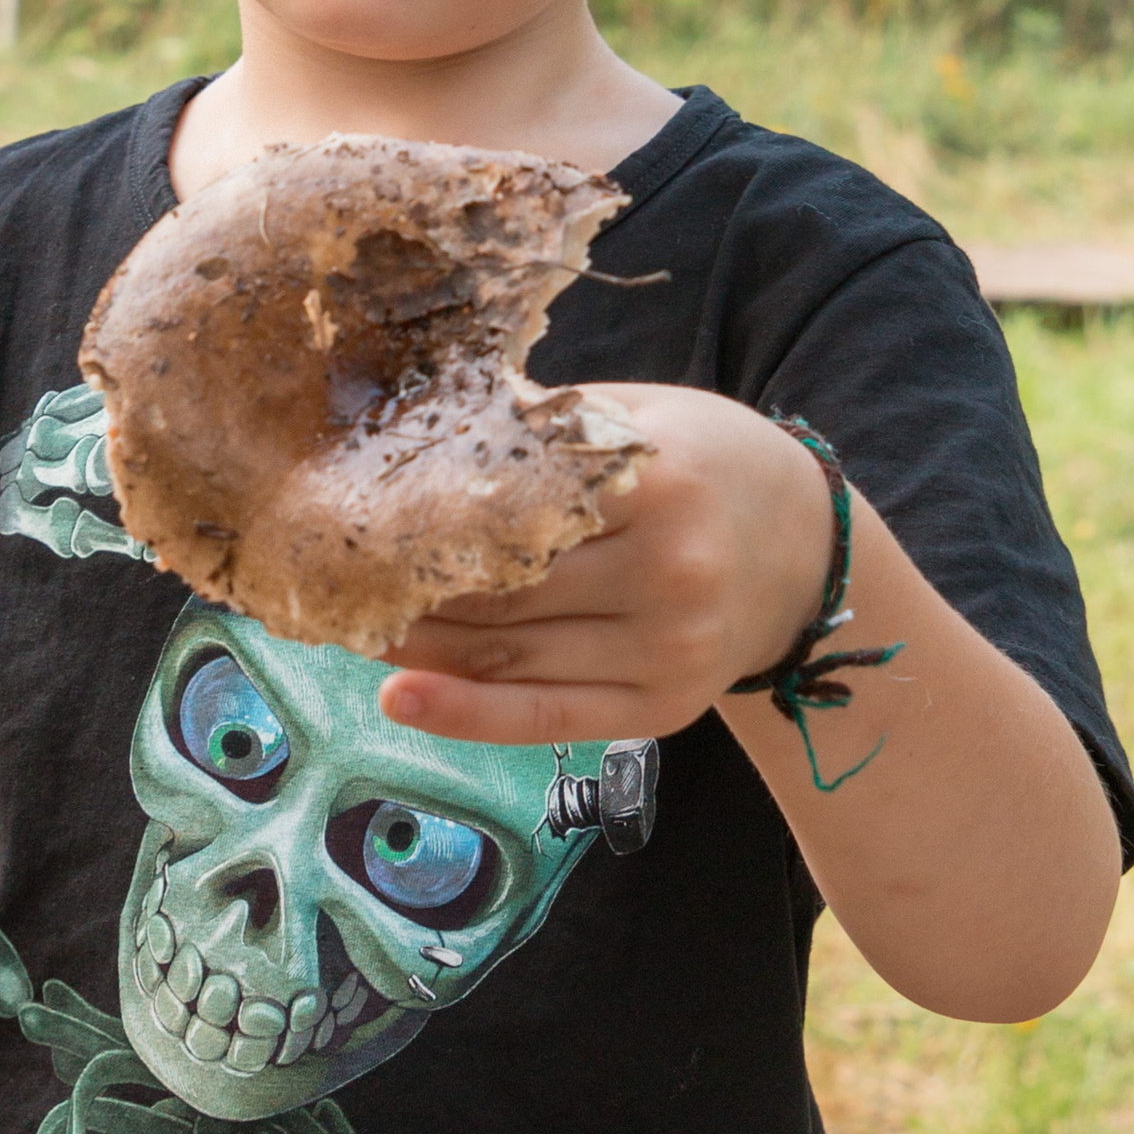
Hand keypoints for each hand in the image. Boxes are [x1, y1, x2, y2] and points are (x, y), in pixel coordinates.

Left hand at [379, 386, 831, 747]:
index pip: (515, 507)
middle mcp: (669, 573)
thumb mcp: (641, 415)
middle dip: (404, 585)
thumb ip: (545, 424)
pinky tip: (399, 696)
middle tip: (325, 573)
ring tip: (342, 621)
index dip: (422, 516)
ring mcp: (668, 650)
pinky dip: (465, 713)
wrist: (807, 552)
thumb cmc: (704, 467)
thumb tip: (414, 419)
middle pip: (503, 589)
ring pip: (509, 654)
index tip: (350, 512)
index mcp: (658, 483)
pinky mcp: (661, 709)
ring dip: (415, 644)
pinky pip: (545, 718)